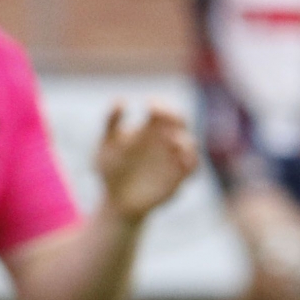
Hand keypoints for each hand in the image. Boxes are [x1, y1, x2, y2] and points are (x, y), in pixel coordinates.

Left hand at [95, 102, 197, 223]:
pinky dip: (191, 162)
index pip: (163, 110)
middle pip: (181, 122)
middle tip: (164, 116)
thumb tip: (120, 99)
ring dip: (185, 140)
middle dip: (176, 117)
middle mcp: (167, 141)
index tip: (150, 105)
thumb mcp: (106, 145)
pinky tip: (181, 159)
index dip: (160, 105)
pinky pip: (193, 168)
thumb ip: (111, 122)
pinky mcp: (180, 178)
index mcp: (150, 129)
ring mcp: (175, 159)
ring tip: (172, 141)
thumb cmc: (110, 168)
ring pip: (191, 144)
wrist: (116, 200)